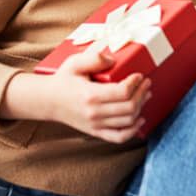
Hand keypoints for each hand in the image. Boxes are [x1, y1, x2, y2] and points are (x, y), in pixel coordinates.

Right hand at [36, 48, 150, 143]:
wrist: (48, 101)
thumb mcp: (75, 63)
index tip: (139, 75)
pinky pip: (119, 137)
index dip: (135, 83)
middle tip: (147, 83)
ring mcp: (95, 125)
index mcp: (90, 95)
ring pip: (128, 120)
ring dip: (141, 107)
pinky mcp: (96, 132)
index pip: (122, 92)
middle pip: (129, 106)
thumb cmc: (63, 80)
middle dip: (142, 93)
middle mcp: (94, 113)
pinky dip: (133, 130)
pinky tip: (140, 119)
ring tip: (145, 95)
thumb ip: (94, 58)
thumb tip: (113, 59)